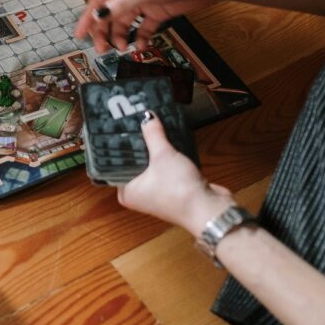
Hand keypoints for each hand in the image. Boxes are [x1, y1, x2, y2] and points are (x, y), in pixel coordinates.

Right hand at [74, 0, 216, 52]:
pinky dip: (140, 36)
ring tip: (122, 49)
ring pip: (125, 21)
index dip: (88, 18)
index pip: (99, 0)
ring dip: (121, 35)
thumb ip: (122, 4)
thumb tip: (98, 16)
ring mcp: (145, 0)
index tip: (79, 35)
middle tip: (102, 50)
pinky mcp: (159, 10)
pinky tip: (140, 46)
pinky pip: (144, 26)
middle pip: (110, 13)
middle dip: (104, 31)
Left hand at [117, 114, 233, 232]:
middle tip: (135, 120)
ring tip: (150, 125)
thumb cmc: (178, 187)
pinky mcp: (173, 189)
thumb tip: (147, 115)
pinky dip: (167, 157)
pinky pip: (165, 169)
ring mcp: (156, 193)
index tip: (120, 126)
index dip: (120, 145)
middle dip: (139, 144)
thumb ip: (153, 134)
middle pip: (135, 162)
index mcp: (126, 192)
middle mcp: (138, 195)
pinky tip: (167, 139)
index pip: (116, 164)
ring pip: (152, 165)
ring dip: (155, 149)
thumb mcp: (163, 155)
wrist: (208, 209)